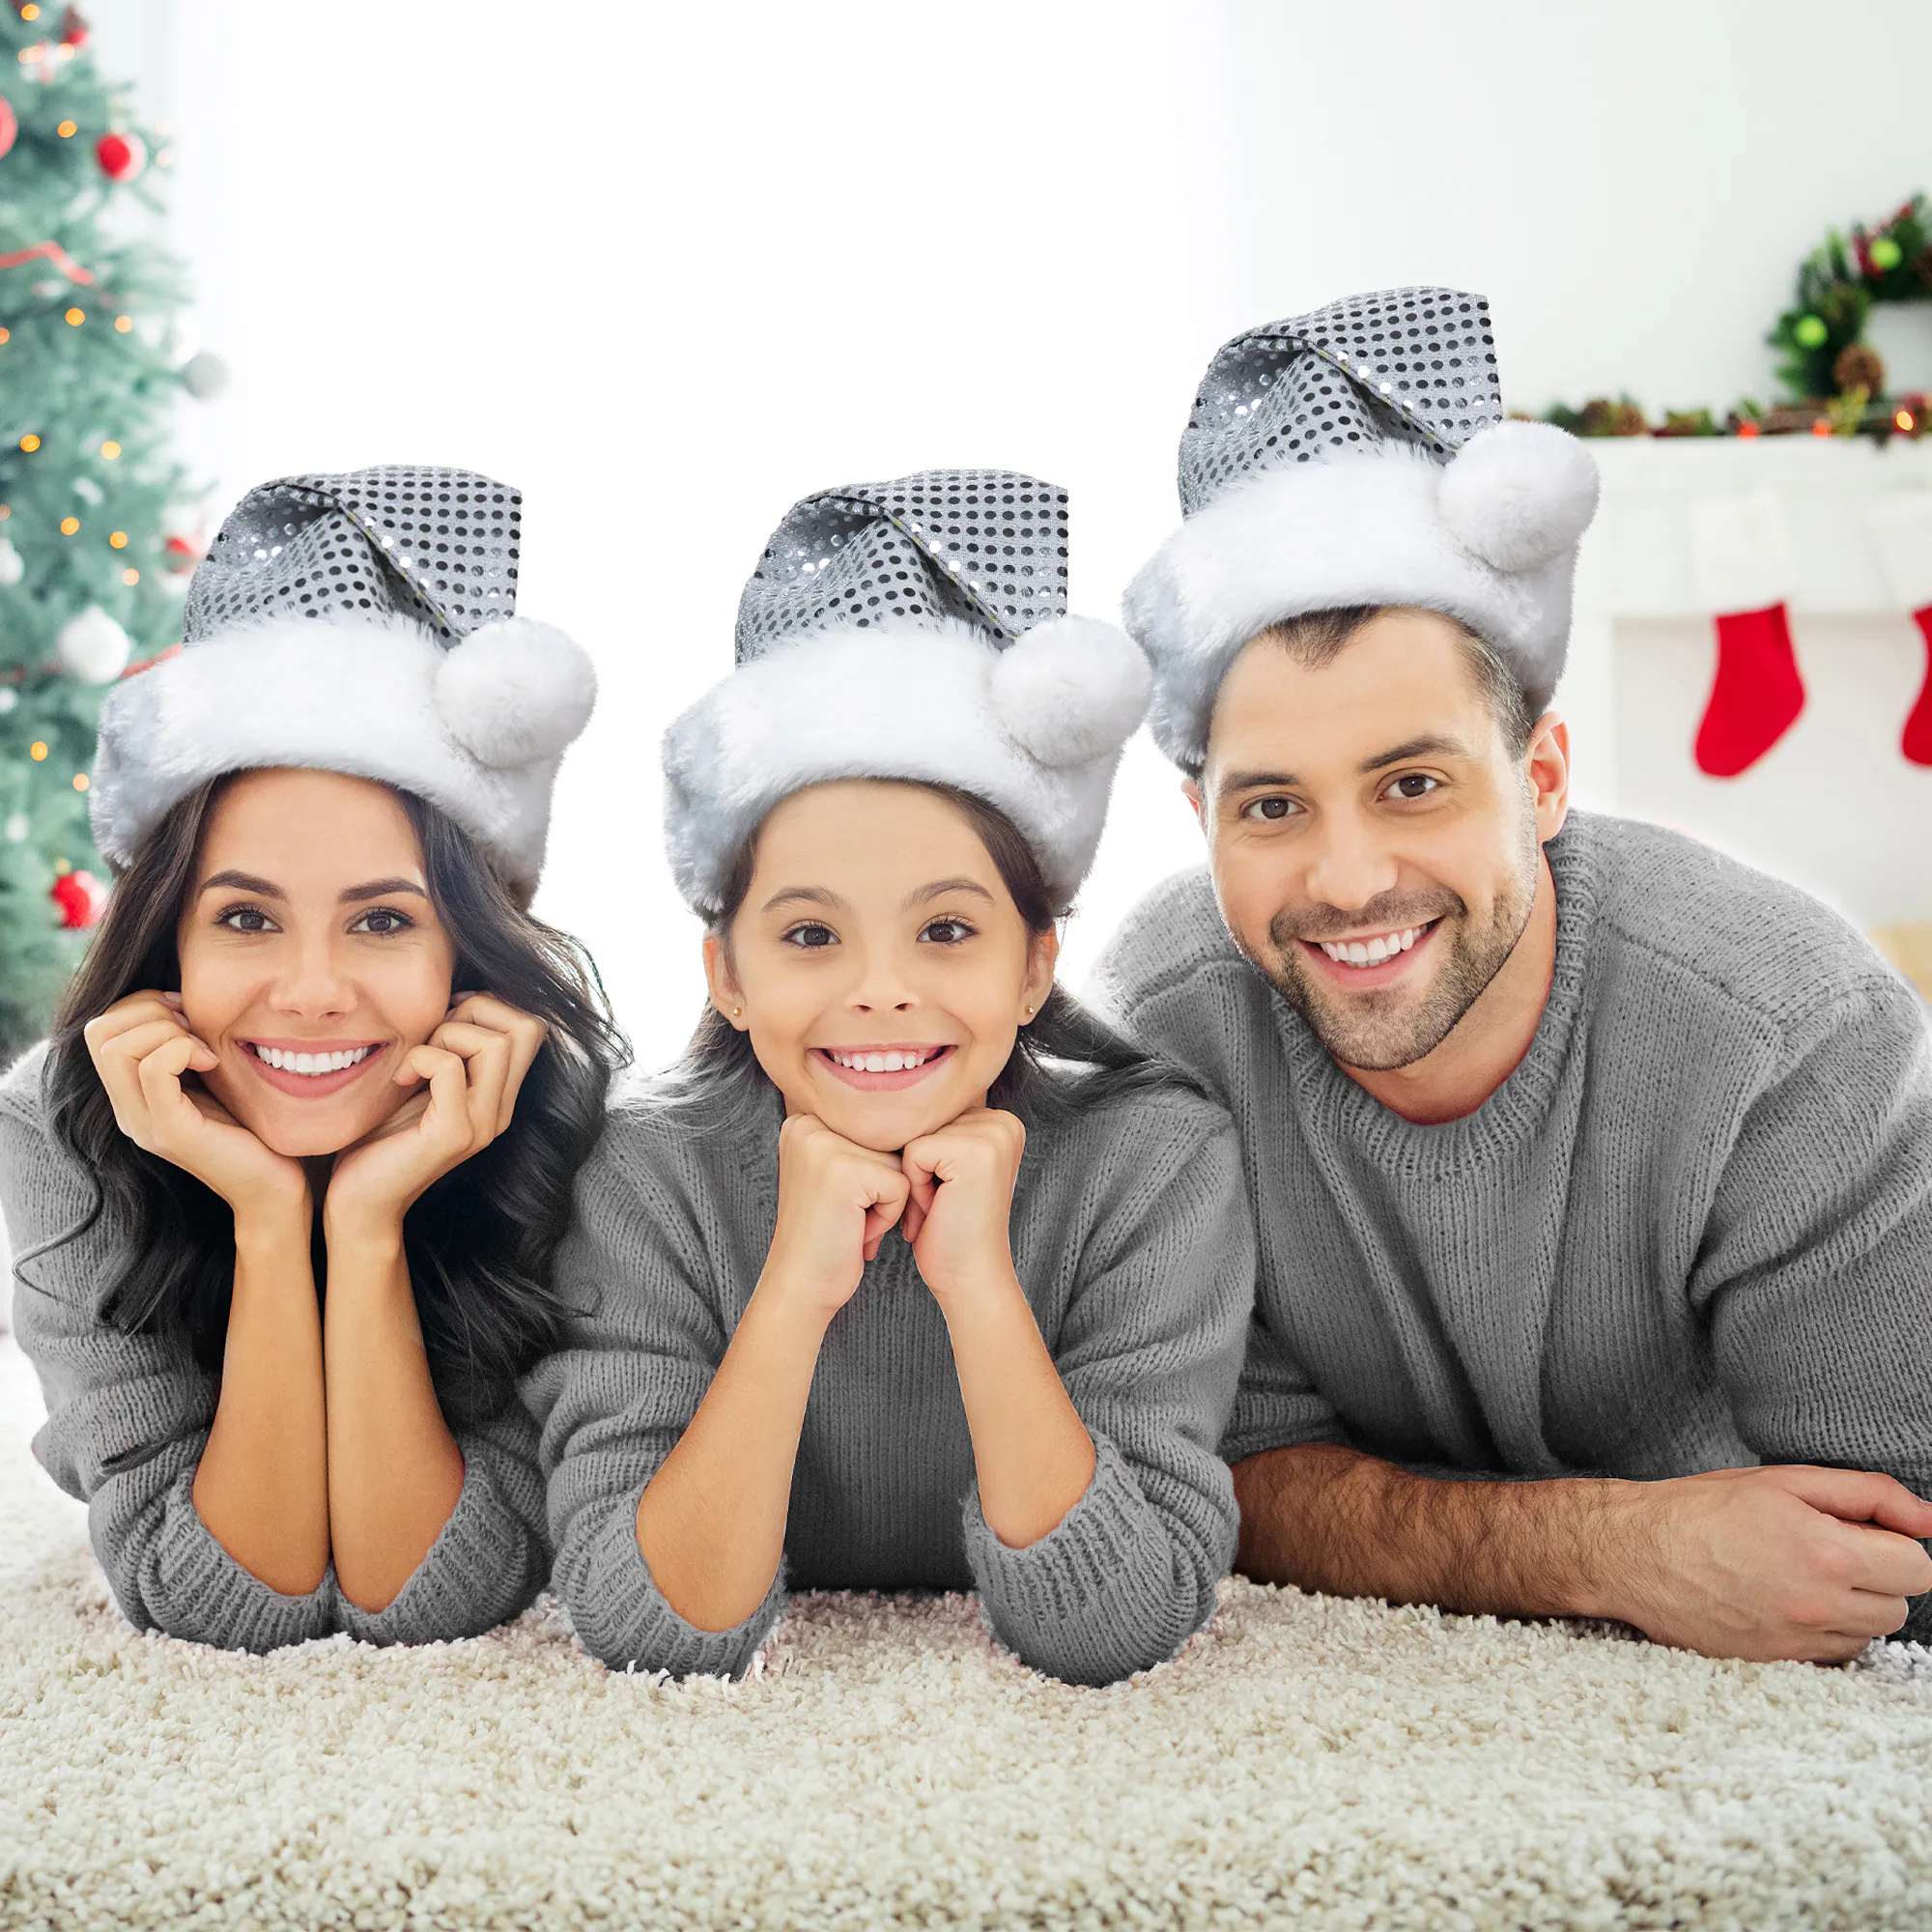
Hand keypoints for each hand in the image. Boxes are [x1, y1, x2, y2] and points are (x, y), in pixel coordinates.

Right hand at [83, 991, 307, 1219]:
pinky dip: (183, 1048)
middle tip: (196, 1030)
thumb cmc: (251, 1127)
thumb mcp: (210, 1077)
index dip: (144, 1006)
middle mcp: (127, 1111)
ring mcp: (145, 1124)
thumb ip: (185, 1047)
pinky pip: (154, 1069)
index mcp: (132, 1096)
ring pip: (119, 1046)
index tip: (190, 1017)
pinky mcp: (171, 1132)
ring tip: (205, 1050)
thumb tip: (177, 999)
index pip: (101, 1028)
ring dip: (169, 1030)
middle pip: (100, 1032)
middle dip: (152, 1012)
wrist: (275, 1187)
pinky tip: (213, 1062)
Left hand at [323, 991, 547, 1238]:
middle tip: (431, 1035)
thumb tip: (454, 997)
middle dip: (473, 1011)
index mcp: (499, 1095)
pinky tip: (400, 1077)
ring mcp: (482, 1124)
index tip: (445, 1018)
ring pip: (494, 1043)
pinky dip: (420, 1057)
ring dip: (445, 1034)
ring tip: (414, 1059)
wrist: (359, 1201)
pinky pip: (450, 1067)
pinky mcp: (454, 1134)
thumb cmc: (380, 1137)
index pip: (532, 1027)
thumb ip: (446, 1048)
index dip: (490, 1005)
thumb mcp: (421, 1082)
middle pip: (525, 1027)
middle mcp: (501, 1109)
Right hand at [759, 1114, 909, 1321]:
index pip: (876, 1131)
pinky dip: (888, 1217)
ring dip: (886, 1201)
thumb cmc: (826, 1234)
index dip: (873, 1173)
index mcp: (805, 1121)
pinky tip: (855, 1230)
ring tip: (849, 1221)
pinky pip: (900, 1187)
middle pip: (888, 1144)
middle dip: (880, 1187)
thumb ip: (860, 1141)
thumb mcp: (835, 1173)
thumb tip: (914, 1115)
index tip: (843, 1200)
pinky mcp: (844, 1173)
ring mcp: (823, 1146)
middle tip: (845, 1215)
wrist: (800, 1285)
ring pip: (898, 1164)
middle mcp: (808, 1125)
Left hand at [900, 1108, 1024, 1306]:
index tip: (947, 1192)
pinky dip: (915, 1187)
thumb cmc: (950, 1229)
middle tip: (943, 1204)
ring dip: (916, 1178)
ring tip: (940, 1206)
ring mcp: (993, 1135)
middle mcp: (1004, 1121)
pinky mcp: (975, 1152)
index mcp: (1000, 1120)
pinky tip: (938, 1209)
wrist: (969, 1278)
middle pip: (923, 1122)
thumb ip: (941, 1130)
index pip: (932, 1116)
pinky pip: (913, 1153)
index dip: (926, 1158)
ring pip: (915, 1136)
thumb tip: (898, 1096)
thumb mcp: (948, 1169)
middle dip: (920, 1168)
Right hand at [1616, 1464, 1931, 1661]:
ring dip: (1852, 1608)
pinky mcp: (1776, 1663)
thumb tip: (1929, 1518)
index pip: (1916, 1567)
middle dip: (1875, 1577)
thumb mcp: (1784, 1481)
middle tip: (1826, 1551)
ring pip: (1870, 1634)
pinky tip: (1786, 1602)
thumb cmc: (1702, 1508)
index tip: (1858, 1533)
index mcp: (1826, 1552)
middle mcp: (1818, 1605)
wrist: (1634, 1552)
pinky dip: (1824, 1632)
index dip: (1891, 1544)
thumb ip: (1867, 1494)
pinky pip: (1834, 1655)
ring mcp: (1797, 1641)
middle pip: (1900, 1607)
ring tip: (1802, 1576)